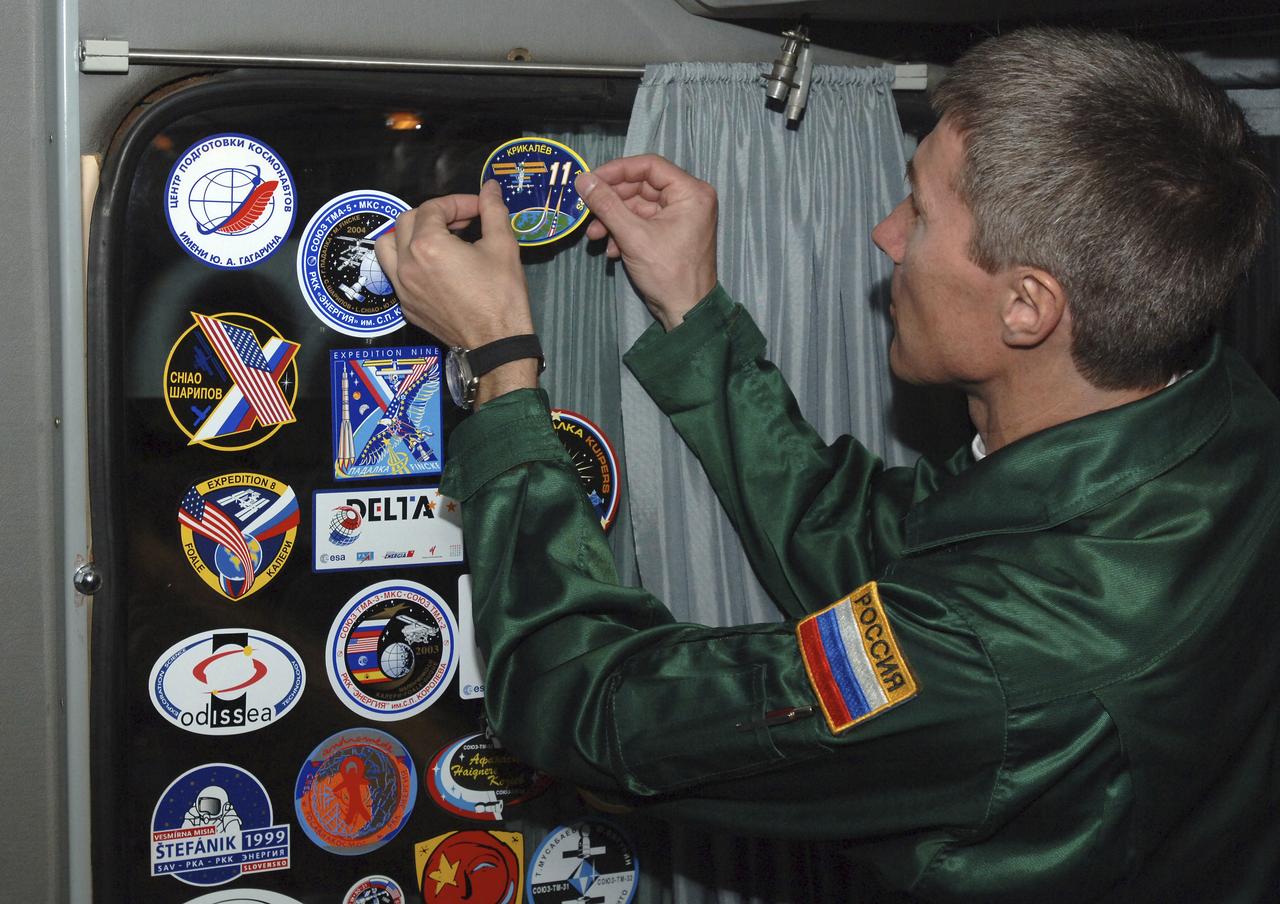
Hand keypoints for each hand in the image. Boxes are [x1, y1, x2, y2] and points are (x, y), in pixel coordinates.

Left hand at [374, 180, 533, 349]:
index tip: (478, 208)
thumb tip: (490, 188)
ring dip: (407, 235)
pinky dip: (408, 262)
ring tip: (434, 239)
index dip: (458, 202)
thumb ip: (493, 211)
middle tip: (462, 222)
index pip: (433, 208)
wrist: (496, 344)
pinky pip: (395, 274)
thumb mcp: (503, 246)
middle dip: (434, 215)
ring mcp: (403, 288)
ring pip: (387, 246)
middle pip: (406, 221)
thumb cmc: (501, 297)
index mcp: (428, 246)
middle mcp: (407, 264)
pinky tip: (434, 267)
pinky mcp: (407, 306)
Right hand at [577, 155, 717, 330]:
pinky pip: (643, 223)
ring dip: (613, 219)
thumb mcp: (633, 235)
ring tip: (594, 235)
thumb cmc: (668, 274)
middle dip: (612, 201)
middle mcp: (689, 200)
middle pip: (641, 187)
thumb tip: (583, 180)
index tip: (591, 178)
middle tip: (586, 208)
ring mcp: (680, 218)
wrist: (686, 312)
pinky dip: (624, 232)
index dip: (617, 170)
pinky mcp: (670, 234)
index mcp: (691, 193)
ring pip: (638, 207)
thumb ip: (606, 204)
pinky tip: (610, 249)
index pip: (649, 166)